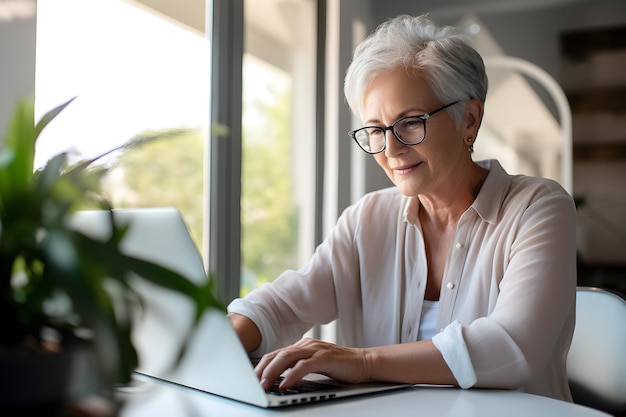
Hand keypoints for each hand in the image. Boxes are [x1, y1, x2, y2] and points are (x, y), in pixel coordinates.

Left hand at [254, 338, 369, 390]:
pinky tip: (285, 384)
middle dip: (262, 370)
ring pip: (288, 357)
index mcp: (301, 347)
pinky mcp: (326, 357)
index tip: (250, 380)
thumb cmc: (339, 366)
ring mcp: (316, 349)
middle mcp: (306, 345)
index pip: (275, 354)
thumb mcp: (314, 365)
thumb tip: (278, 379)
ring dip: (273, 372)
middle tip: (252, 384)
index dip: (261, 366)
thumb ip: (298, 367)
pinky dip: (293, 375)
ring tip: (264, 385)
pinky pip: (305, 366)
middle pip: (277, 354)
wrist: (365, 362)